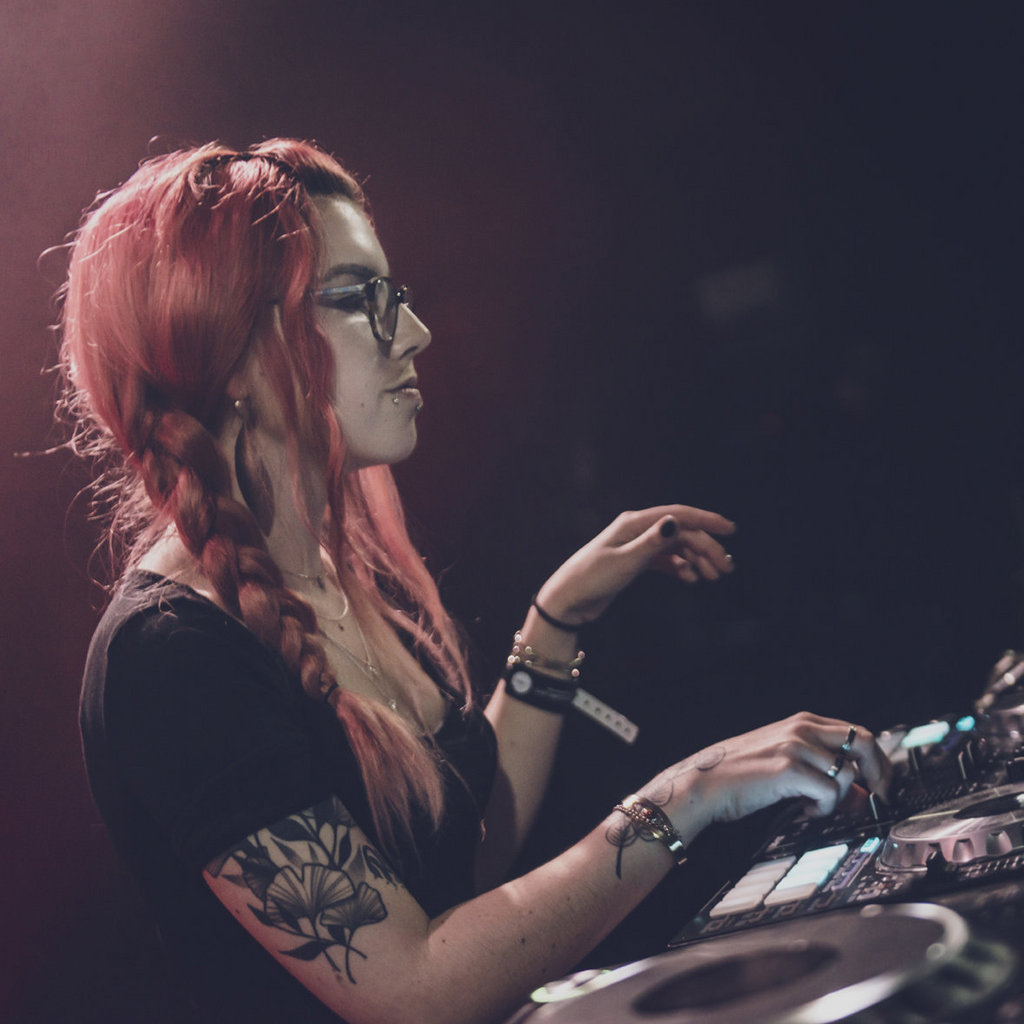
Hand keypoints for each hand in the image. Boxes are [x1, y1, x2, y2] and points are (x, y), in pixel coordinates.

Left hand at [535, 505, 735, 626]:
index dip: (706, 520)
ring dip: (696, 560)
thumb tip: (675, 522)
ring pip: (676, 547)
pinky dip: (681, 568)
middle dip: (706, 549)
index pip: (678, 515)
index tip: (730, 530)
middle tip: (725, 569)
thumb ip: (651, 543)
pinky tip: (691, 579)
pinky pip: (666, 560)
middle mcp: (638, 530)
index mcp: (634, 523)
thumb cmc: (591, 579)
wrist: (568, 601)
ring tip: (713, 578)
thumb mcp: (624, 562)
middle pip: (681, 533)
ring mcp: (637, 545)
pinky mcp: (636, 562)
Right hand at [640, 713, 891, 839]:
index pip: (858, 732)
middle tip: (876, 799)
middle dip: (878, 775)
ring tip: (817, 807)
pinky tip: (806, 811)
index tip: (881, 785)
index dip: (877, 760)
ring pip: (848, 774)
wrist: (704, 783)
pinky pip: (830, 793)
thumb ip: (819, 768)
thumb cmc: (740, 775)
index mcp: (802, 722)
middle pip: (865, 743)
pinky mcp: (789, 769)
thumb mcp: (784, 761)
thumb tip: (860, 793)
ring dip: (841, 799)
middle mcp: (802, 728)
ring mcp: (796, 746)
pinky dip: (824, 809)